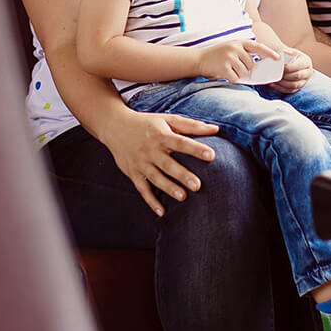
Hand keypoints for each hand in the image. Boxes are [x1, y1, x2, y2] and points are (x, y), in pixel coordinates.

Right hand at [98, 109, 220, 217]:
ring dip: (168, 188)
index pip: (181, 142)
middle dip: (182, 175)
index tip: (212, 155)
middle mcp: (151, 150)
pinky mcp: (133, 173)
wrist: (115, 126)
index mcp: (161, 135)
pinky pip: (142, 188)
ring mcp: (141, 162)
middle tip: (197, 185)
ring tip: (183, 197)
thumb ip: (191, 125)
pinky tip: (161, 212)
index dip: (196, 149)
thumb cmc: (147, 123)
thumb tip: (216, 129)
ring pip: (156, 178)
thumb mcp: (167, 119)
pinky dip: (150, 201)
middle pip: (168, 164)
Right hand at [196, 38, 283, 81]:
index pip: (258, 47)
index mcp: (239, 42)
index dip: (269, 52)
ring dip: (239, 74)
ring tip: (228, 69)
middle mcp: (235, 48)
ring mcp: (229, 57)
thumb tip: (258, 66)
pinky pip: (236, 78)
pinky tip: (225, 74)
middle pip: (251, 64)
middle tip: (235, 68)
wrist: (199, 59)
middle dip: (246, 69)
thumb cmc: (217, 56)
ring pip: (244, 72)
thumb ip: (244, 54)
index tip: (278, 58)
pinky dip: (232, 79)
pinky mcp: (224, 67)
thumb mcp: (231, 48)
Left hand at [270, 48, 313, 93]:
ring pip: (294, 85)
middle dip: (286, 76)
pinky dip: (281, 89)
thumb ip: (284, 52)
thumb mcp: (288, 51)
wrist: (289, 60)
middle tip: (276, 74)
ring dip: (283, 83)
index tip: (280, 68)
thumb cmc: (288, 55)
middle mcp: (308, 72)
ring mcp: (304, 81)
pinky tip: (274, 85)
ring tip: (275, 80)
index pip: (299, 66)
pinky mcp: (299, 87)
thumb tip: (279, 56)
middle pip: (297, 76)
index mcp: (306, 61)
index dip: (289, 68)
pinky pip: (291, 90)